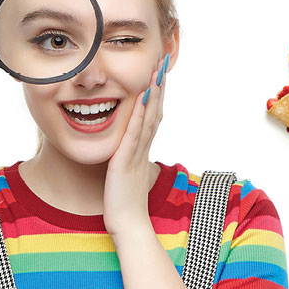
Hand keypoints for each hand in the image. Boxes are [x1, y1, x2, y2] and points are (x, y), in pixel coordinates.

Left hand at [103, 53, 169, 233]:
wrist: (129, 225)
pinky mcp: (126, 159)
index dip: (157, 95)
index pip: (152, 117)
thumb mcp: (126, 176)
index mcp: (141, 150)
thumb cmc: (124, 204)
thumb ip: (127, 161)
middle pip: (155, 111)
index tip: (160, 74)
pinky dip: (138, 113)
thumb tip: (126, 152)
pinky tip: (141, 97)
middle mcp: (142, 148)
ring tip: (157, 71)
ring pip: (148, 117)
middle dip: (159, 86)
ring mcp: (136, 153)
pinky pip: (133, 132)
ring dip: (153, 93)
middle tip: (164, 63)